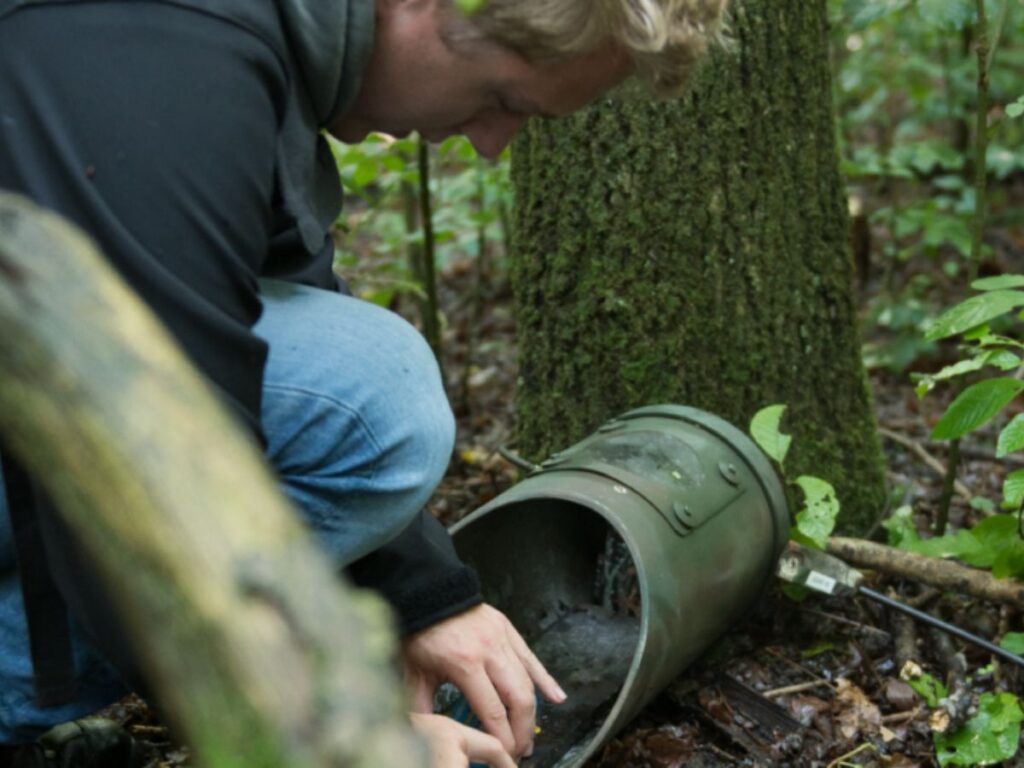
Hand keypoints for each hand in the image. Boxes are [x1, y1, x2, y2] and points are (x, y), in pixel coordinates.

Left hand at [402, 603, 566, 758]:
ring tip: (529, 736)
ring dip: (532, 712)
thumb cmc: (419, 632)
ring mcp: (502, 639)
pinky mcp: (508, 629)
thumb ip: (422, 707)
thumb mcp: (413, 673)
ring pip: (527, 681)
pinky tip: (557, 698)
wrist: (428, 592)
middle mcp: (489, 651)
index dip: (502, 737)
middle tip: (520, 751)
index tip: (504, 755)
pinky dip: (546, 679)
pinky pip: (531, 658)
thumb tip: (426, 736)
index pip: (493, 711)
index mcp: (465, 663)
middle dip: (522, 731)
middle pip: (518, 699)